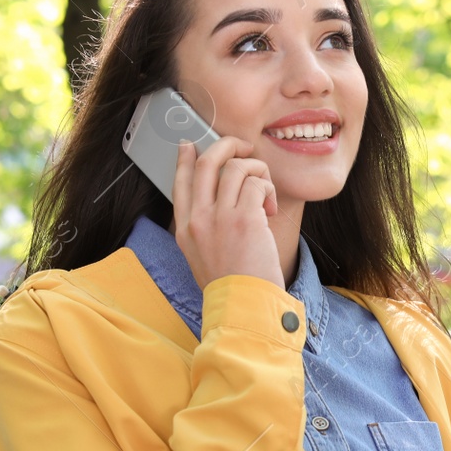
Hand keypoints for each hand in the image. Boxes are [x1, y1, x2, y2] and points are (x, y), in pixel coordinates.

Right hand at [173, 136, 281, 289]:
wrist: (242, 306)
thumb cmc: (231, 285)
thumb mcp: (202, 255)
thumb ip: (204, 227)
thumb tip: (219, 198)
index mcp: (185, 228)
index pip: (180, 182)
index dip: (185, 158)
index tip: (190, 144)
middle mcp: (198, 219)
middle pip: (207, 162)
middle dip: (227, 145)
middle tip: (244, 148)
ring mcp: (220, 217)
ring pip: (236, 167)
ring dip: (257, 171)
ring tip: (264, 192)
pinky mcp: (245, 219)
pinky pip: (257, 184)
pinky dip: (268, 189)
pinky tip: (270, 208)